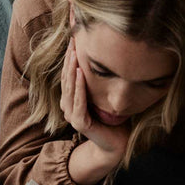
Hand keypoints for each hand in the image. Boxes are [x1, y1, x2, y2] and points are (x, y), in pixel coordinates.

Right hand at [60, 39, 128, 159]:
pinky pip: (78, 102)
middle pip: (66, 79)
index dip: (70, 58)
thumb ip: (99, 83)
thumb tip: (105, 59)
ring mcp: (72, 116)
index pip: (68, 75)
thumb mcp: (104, 97)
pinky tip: (81, 74)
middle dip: (69, 59)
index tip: (74, 39)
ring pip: (70, 88)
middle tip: (73, 40)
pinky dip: (79, 87)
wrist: (117, 145)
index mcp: (71, 100)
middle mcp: (68, 107)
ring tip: (74, 53)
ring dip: (72, 70)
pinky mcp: (79, 123)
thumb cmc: (113, 120)